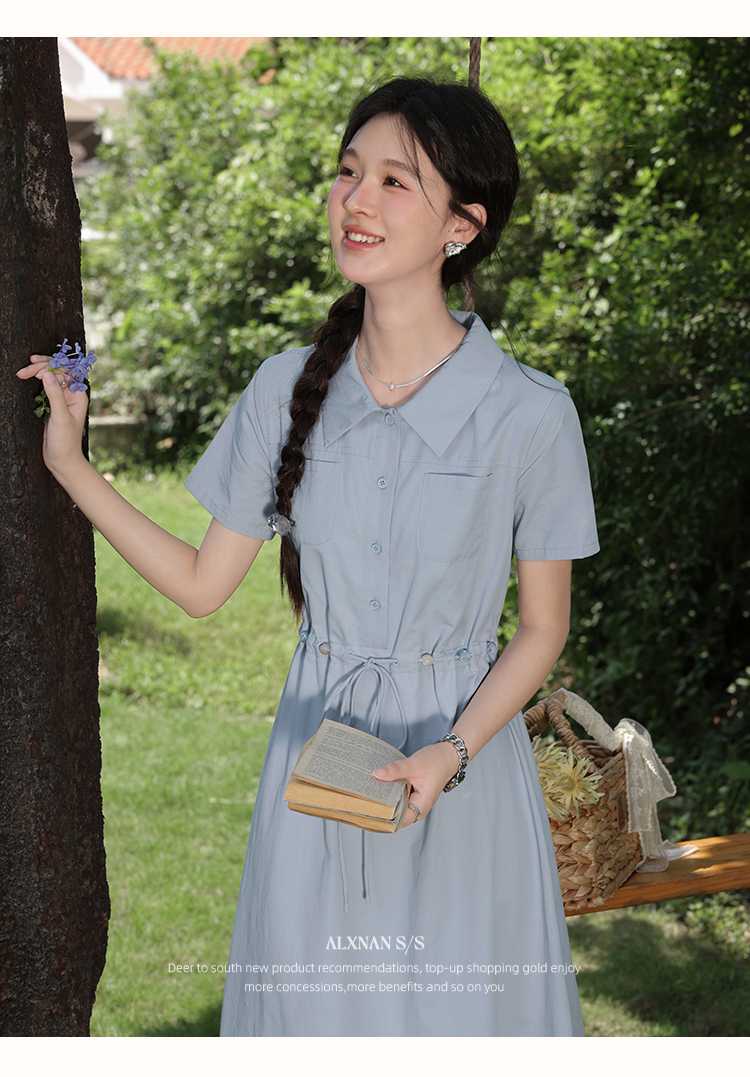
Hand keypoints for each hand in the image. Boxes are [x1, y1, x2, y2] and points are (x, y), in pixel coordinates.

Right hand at [17, 355, 88, 476]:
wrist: (61, 460)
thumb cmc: (66, 442)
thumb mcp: (60, 418)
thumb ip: (55, 396)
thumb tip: (48, 374)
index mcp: (78, 395)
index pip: (66, 371)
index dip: (51, 366)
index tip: (36, 370)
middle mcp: (71, 395)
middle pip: (57, 372)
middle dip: (41, 367)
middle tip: (24, 370)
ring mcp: (61, 399)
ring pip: (49, 378)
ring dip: (36, 372)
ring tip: (22, 373)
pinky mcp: (51, 405)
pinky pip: (44, 388)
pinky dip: (35, 382)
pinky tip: (27, 378)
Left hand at [372, 740, 458, 827]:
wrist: (447, 756)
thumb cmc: (437, 762)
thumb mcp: (414, 764)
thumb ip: (395, 770)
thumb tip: (377, 774)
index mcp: (422, 805)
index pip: (399, 821)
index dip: (384, 818)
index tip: (370, 811)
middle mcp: (419, 807)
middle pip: (395, 816)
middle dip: (382, 809)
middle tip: (366, 800)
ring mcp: (415, 802)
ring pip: (396, 807)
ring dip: (385, 801)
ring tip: (371, 793)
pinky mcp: (412, 796)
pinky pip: (398, 799)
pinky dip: (391, 794)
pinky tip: (381, 788)